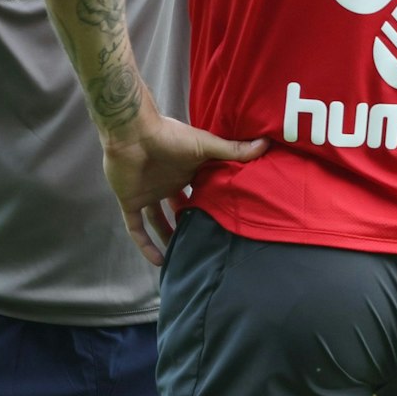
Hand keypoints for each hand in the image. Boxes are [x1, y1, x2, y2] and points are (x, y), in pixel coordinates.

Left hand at [101, 114, 265, 265]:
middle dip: (189, 224)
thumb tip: (266, 144)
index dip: (209, 205)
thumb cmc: (169, 136)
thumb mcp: (206, 145)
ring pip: (157, 221)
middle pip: (179, 208)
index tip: (224, 222)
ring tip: (183, 258)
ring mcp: (147, 193)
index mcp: (185, 170)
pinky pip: (136, 228)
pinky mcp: (130, 201)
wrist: (133, 133)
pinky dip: (145, 245)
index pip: (198, 192)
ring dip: (168, 238)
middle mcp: (166, 182)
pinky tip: (158, 262)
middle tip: (205, 243)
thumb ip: (233, 150)